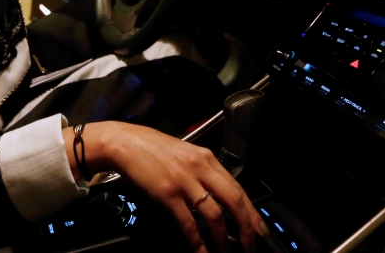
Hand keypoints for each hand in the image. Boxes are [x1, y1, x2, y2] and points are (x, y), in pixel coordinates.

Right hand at [65, 122, 269, 252]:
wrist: (125, 142)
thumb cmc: (152, 149)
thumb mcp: (185, 154)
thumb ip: (203, 172)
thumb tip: (218, 197)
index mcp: (207, 158)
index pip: (238, 188)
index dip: (252, 212)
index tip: (259, 229)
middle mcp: (200, 168)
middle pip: (234, 201)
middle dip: (246, 228)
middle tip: (250, 245)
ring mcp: (184, 181)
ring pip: (214, 215)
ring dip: (223, 239)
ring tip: (225, 252)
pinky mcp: (167, 194)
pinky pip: (188, 223)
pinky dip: (197, 242)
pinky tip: (201, 252)